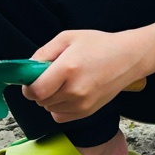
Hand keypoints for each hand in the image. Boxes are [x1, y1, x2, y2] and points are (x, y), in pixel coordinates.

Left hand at [22, 29, 141, 122]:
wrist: (128, 58)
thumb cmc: (98, 45)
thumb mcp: (67, 38)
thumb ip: (43, 53)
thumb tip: (27, 67)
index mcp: (68, 69)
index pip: (35, 91)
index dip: (28, 86)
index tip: (31, 79)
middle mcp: (75, 90)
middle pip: (41, 101)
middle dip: (40, 89)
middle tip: (52, 75)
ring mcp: (82, 104)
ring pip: (49, 108)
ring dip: (50, 97)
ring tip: (65, 81)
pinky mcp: (88, 112)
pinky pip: (60, 116)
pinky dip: (59, 106)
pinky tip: (70, 92)